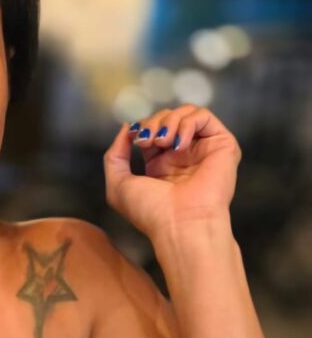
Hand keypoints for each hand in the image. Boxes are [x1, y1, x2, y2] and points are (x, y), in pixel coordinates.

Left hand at [103, 105, 241, 242]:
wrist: (180, 224)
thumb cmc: (150, 211)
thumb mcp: (118, 184)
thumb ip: (115, 154)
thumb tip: (127, 127)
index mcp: (162, 164)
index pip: (152, 129)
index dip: (141, 128)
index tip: (136, 140)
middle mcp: (184, 156)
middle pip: (167, 117)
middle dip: (152, 122)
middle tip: (147, 141)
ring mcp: (204, 150)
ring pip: (186, 112)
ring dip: (168, 121)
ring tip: (163, 142)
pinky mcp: (223, 146)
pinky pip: (204, 116)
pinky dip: (187, 122)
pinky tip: (179, 144)